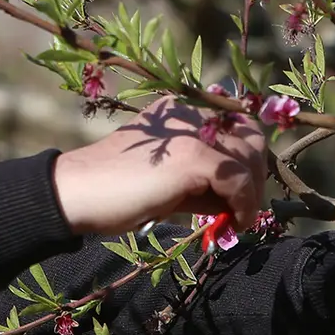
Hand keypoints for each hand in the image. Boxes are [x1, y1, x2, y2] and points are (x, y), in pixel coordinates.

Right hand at [51, 97, 264, 235]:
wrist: (79, 192)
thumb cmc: (116, 190)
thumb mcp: (167, 177)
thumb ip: (201, 178)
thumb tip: (237, 199)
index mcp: (182, 110)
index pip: (237, 125)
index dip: (248, 157)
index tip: (243, 191)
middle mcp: (191, 112)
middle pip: (251, 140)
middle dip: (254, 178)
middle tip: (242, 210)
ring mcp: (195, 132)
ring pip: (250, 160)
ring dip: (251, 195)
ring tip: (237, 220)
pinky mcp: (195, 157)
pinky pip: (239, 182)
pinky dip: (244, 206)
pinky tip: (233, 223)